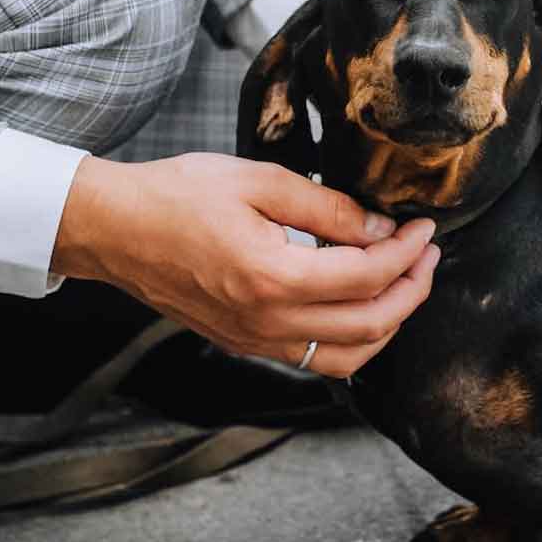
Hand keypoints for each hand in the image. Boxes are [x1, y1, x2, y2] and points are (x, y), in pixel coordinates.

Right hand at [51, 154, 439, 376]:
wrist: (114, 229)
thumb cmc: (177, 195)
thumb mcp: (258, 181)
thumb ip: (327, 209)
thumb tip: (380, 231)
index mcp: (273, 277)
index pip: (369, 275)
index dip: (408, 252)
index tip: (424, 228)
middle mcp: (268, 322)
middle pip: (371, 324)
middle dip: (413, 290)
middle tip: (427, 255)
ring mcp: (256, 341)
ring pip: (349, 356)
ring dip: (389, 322)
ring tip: (405, 283)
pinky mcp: (245, 344)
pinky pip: (316, 360)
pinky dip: (353, 341)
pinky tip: (361, 306)